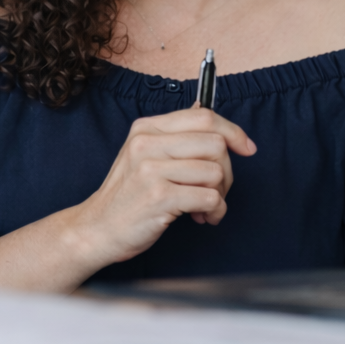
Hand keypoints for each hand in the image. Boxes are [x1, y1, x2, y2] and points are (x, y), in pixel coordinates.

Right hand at [70, 106, 256, 265]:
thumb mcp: (144, 154)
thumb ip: (176, 136)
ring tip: (204, 207)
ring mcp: (151, 170)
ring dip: (220, 195)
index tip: (247, 148)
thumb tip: (210, 115)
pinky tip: (201, 217)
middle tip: (216, 189)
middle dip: (227, 171)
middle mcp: (147, 144)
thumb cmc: (128, 195)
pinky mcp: (158, 197)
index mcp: (147, 128)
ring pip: (215, 171)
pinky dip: (214, 211)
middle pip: (215, 143)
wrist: (98, 228)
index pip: (203, 116)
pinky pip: (209, 197)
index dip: (233, 131)